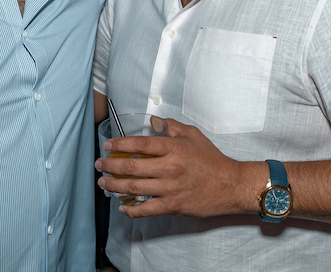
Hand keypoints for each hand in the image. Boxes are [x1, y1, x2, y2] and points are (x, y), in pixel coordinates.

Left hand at [96, 117, 260, 217]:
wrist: (230, 185)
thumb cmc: (212, 160)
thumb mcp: (193, 135)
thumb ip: (171, 127)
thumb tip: (153, 121)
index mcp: (173, 148)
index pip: (139, 145)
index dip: (119, 145)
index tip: (108, 146)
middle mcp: (169, 168)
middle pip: (131, 167)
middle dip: (110, 166)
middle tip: (100, 165)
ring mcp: (170, 188)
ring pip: (134, 188)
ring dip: (114, 186)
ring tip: (103, 183)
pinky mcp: (172, 205)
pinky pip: (146, 209)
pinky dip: (131, 209)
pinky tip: (122, 207)